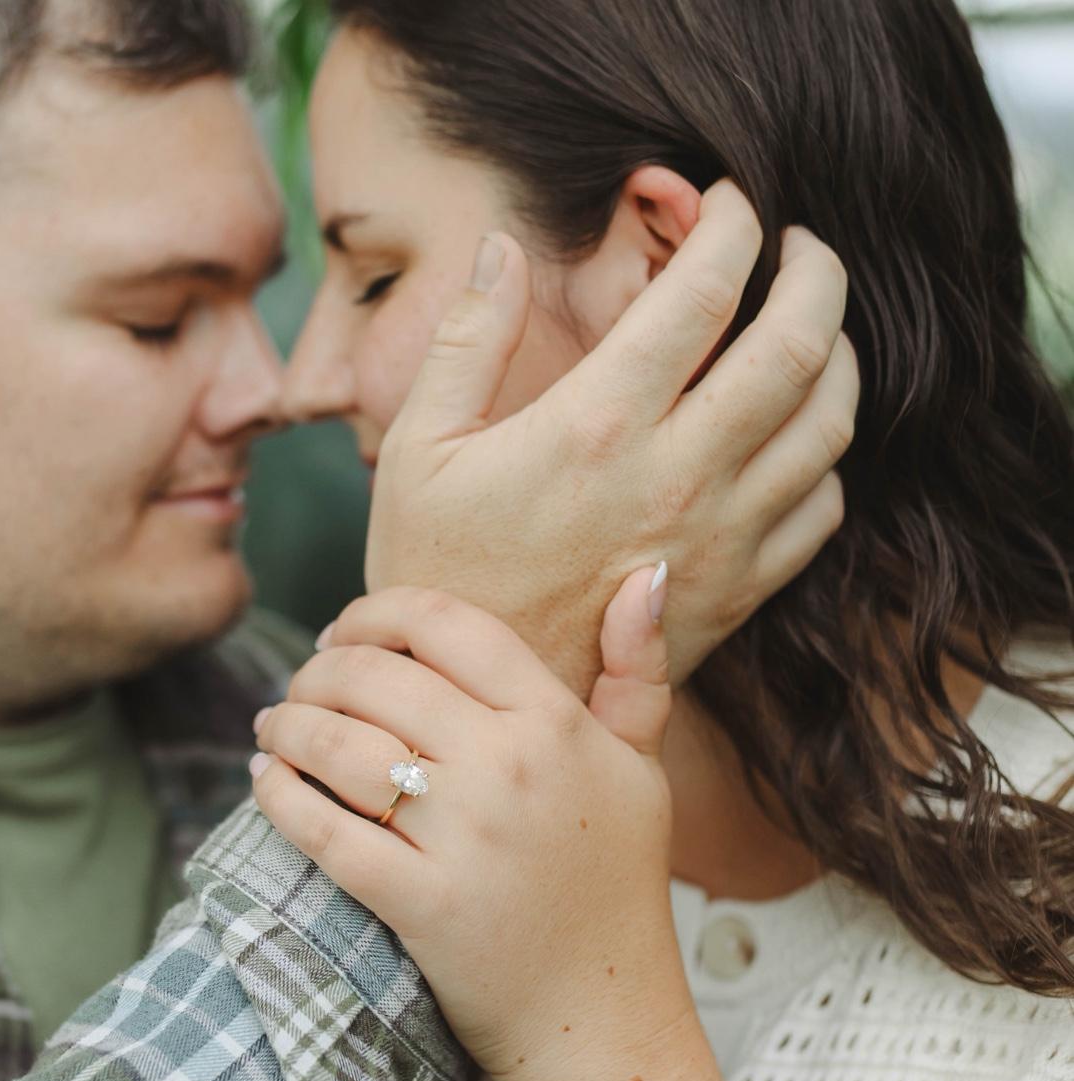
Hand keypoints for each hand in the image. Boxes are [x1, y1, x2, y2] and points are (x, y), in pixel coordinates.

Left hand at [250, 574, 682, 1080]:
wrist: (602, 1014)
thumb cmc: (617, 882)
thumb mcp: (641, 766)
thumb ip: (638, 669)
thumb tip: (647, 570)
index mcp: (556, 722)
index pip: (444, 622)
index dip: (375, 612)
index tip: (345, 631)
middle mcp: (509, 766)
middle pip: (374, 676)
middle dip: (317, 669)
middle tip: (300, 683)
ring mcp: (463, 837)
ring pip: (338, 745)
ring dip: (285, 723)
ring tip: (273, 725)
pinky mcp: (420, 903)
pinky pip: (323, 830)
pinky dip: (278, 795)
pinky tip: (264, 778)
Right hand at [366, 180, 855, 698]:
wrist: (473, 701)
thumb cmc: (437, 571)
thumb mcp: (420, 448)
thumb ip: (467, 338)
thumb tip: (500, 246)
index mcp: (597, 424)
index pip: (706, 289)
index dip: (734, 223)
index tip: (730, 203)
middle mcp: (677, 475)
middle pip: (799, 343)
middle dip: (818, 272)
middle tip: (803, 248)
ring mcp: (717, 540)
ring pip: (828, 424)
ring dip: (837, 357)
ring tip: (812, 329)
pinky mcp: (734, 594)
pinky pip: (821, 511)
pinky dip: (825, 459)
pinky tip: (792, 441)